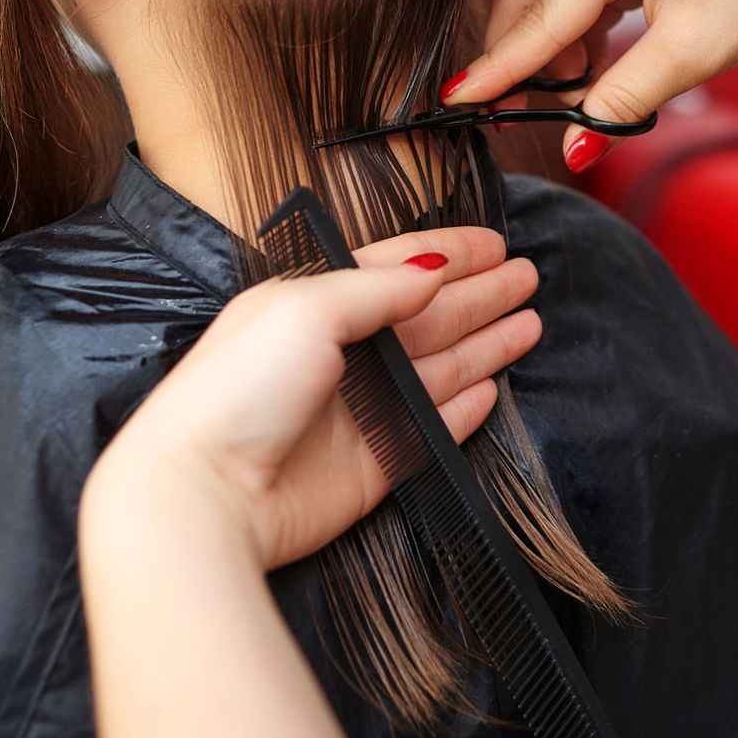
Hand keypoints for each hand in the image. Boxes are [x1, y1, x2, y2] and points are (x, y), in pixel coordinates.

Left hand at [81, 226, 539, 571]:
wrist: (206, 494)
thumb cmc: (236, 391)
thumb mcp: (302, 308)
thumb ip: (374, 288)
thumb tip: (431, 273)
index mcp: (310, 306)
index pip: (392, 269)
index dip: (446, 254)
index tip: (494, 243)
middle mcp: (337, 356)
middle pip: (425, 316)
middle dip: (478, 294)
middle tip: (528, 276)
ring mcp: (357, 413)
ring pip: (438, 369)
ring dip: (484, 343)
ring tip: (531, 322)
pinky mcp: (371, 467)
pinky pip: (432, 430)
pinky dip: (465, 410)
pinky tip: (493, 387)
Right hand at [445, 0, 737, 171]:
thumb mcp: (692, 55)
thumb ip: (622, 100)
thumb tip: (574, 145)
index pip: (543, 13)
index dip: (500, 65)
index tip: (456, 100)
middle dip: (518, 57)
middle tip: (513, 114)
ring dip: (545, 46)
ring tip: (572, 95)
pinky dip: (570, 30)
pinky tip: (589, 67)